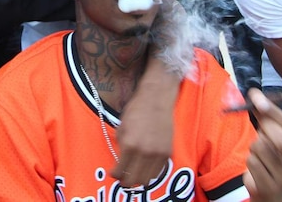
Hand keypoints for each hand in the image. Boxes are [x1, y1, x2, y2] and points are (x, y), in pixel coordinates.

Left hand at [112, 70, 174, 187]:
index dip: (115, 175)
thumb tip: (120, 164)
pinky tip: (145, 166)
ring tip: (134, 173)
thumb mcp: (121, 128)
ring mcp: (158, 153)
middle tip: (122, 178)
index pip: (120, 171)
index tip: (114, 173)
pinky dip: (150, 172)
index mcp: (129, 145)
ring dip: (139, 178)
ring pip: (147, 179)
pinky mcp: (168, 152)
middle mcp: (144, 152)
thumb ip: (121, 148)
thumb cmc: (136, 111)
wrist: (156, 100)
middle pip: (134, 180)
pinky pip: (158, 171)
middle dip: (126, 181)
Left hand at [244, 89, 281, 201]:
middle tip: (260, 126)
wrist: (273, 193)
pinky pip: (252, 161)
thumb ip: (271, 119)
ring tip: (261, 154)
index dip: (273, 111)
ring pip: (261, 148)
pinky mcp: (268, 188)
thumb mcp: (279, 139)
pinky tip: (258, 167)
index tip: (257, 97)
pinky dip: (250, 159)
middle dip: (266, 128)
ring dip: (255, 145)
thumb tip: (257, 96)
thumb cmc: (276, 160)